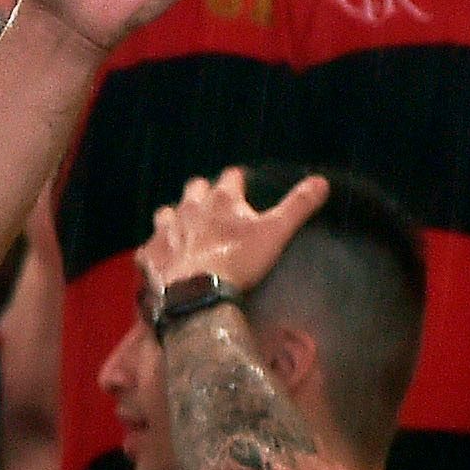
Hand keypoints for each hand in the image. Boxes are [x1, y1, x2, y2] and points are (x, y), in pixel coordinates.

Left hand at [140, 168, 325, 303]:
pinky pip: (148, 246)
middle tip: (214, 207)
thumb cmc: (240, 260)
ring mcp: (166, 229)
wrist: (197, 293)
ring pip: (166, 212)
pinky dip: (156, 250)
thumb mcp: (276, 232)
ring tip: (185, 229)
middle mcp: (189, 207)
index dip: (238, 180)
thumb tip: (321, 181)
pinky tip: (164, 259)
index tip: (243, 185)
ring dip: (175, 217)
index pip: (231, 176)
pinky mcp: (149, 253)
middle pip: (195, 188)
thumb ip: (298, 205)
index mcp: (221, 199)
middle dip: (203, 193)